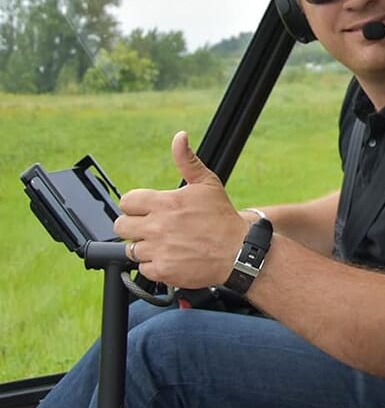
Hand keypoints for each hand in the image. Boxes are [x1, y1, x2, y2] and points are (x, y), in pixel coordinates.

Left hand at [114, 130, 249, 288]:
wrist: (239, 252)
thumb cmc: (223, 218)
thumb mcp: (207, 184)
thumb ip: (187, 160)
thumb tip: (179, 137)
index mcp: (165, 202)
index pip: (126, 202)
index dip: (136, 205)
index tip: (147, 210)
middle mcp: (158, 226)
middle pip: (121, 226)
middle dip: (134, 226)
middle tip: (152, 228)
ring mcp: (159, 249)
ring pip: (131, 248)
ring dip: (145, 247)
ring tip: (165, 244)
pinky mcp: (163, 270)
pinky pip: (143, 268)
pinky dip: (154, 265)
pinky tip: (171, 258)